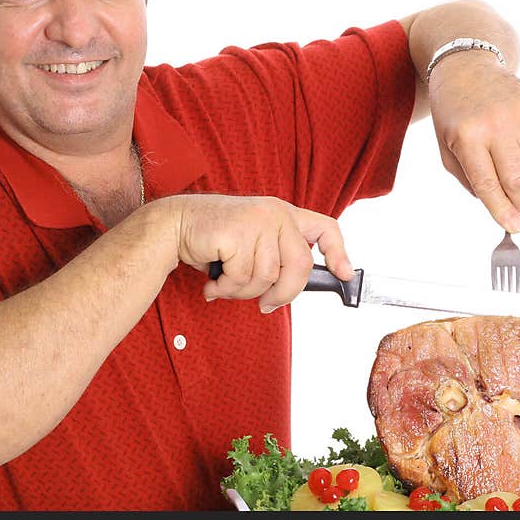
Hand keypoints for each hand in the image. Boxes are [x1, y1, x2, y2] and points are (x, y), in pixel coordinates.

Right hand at [171, 195, 352, 312]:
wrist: (174, 226)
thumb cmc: (215, 239)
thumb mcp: (254, 242)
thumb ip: (277, 256)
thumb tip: (294, 288)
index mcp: (284, 214)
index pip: (326, 228)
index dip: (339, 253)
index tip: (345, 275)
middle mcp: (275, 214)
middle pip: (300, 266)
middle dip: (283, 294)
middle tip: (266, 306)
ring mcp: (256, 221)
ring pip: (267, 277)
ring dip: (244, 292)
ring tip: (225, 284)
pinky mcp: (236, 234)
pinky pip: (242, 278)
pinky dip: (225, 289)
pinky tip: (213, 282)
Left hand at [428, 53, 519, 231]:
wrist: (466, 67)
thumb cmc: (453, 115)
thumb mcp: (447, 148)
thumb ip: (470, 179)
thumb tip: (501, 206)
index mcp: (467, 137)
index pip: (488, 184)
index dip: (502, 210)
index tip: (514, 227)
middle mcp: (495, 124)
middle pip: (519, 179)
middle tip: (519, 208)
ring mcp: (518, 113)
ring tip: (507, 156)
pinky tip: (514, 137)